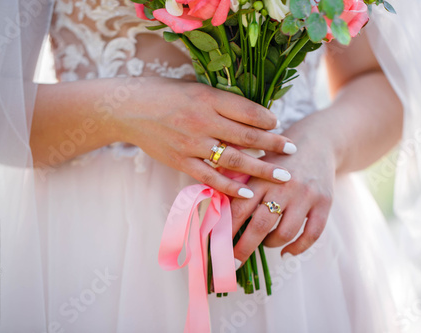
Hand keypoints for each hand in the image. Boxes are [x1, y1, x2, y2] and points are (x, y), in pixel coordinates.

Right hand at [113, 77, 297, 197]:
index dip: (268, 119)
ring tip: (283, 176)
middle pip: (247, 136)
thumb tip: (253, 116)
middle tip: (293, 150)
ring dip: (261, 169)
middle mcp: (202, 120)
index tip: (279, 125)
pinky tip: (248, 192)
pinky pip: (210, 178)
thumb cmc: (163, 94)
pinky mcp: (180, 161)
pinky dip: (230, 186)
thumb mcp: (194, 88)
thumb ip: (221, 102)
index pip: (248, 110)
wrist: (127, 108)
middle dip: (274, 144)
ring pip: (234, 160)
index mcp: (208, 97)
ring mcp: (191, 144)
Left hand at [230, 116, 335, 262]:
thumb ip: (239, 181)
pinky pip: (312, 234)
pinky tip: (287, 251)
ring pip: (285, 233)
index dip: (227, 231)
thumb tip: (214, 207)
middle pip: (260, 225)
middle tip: (234, 263)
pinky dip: (298, 248)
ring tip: (265, 244)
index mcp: (262, 177)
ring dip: (271, 244)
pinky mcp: (324, 202)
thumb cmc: (280, 157)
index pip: (240, 209)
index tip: (217, 247)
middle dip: (244, 248)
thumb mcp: (258, 162)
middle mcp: (284, 186)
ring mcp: (306, 195)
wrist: (319, 141)